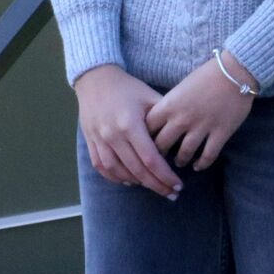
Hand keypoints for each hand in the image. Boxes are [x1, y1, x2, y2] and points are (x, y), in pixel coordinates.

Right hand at [74, 64, 181, 198]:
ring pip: (118, 173)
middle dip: (156, 185)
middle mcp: (113, 136)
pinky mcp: (91, 143)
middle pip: (136, 171)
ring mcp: (99, 141)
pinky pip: (102, 168)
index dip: (165, 175)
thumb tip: (182, 136)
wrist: (96, 79)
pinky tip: (130, 181)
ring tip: (154, 187)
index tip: (178, 185)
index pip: (150, 159)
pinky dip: (116, 178)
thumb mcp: (150, 97)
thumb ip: (164, 117)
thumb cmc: (128, 87)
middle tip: (172, 194)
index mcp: (130, 125)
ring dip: (137, 183)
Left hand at [145, 52, 256, 171]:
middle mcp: (182, 119)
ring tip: (180, 162)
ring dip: (180, 160)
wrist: (236, 70)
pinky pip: (208, 155)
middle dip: (159, 154)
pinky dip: (202, 164)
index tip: (145, 143)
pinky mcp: (221, 133)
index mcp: (169, 105)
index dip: (144, 138)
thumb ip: (170, 105)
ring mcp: (202, 127)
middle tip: (160, 159)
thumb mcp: (181, 87)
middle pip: (162, 146)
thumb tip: (163, 121)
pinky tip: (198, 165)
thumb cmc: (207, 75)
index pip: (147, 129)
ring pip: (184, 154)